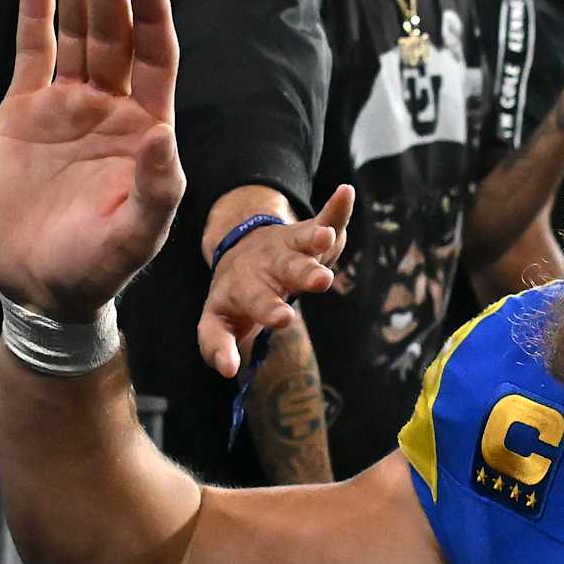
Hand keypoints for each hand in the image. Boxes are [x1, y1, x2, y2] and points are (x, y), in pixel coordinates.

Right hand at [0, 0, 189, 319]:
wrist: (40, 285)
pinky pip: (33, 51)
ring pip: (77, 33)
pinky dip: (35, 12)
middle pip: (116, 33)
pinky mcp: (26, 110)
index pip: (156, 57)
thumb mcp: (137, 233)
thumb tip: (163, 137)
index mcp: (148, 128)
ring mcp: (70, 105)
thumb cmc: (99, 265)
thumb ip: (155, 187)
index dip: (152, 14)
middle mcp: (113, 107)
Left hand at [198, 185, 354, 378]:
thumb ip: (219, 346)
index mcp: (241, 292)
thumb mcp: (218, 321)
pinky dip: (336, 209)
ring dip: (315, 241)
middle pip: (282, 272)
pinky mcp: (306, 234)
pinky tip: (346, 192)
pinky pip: (324, 219)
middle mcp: (265, 268)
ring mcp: (287, 249)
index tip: (258, 340)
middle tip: (317, 283)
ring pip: (302, 245)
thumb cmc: (236, 297)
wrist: (241, 250)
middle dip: (300, 276)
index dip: (254, 321)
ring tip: (327, 237)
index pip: (249, 306)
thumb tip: (228, 371)